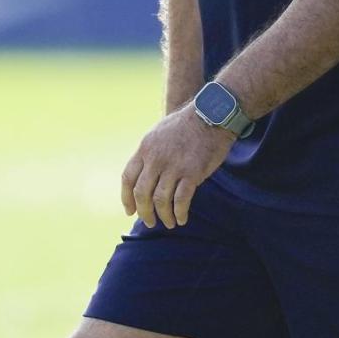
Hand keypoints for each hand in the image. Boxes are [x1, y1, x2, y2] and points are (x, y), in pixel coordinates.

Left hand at [119, 104, 235, 228]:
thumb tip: (143, 175)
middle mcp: (156, 158)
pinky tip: (182, 218)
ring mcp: (173, 166)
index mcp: (145, 148)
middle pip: (142, 193)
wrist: (211, 114)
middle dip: (144, 212)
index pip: (128, 178)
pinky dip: (180, 213)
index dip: (126, 198)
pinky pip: (181, 200)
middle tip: (149, 222)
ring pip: (160, 200)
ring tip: (169, 223)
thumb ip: (149, 153)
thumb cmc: (186, 125)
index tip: (130, 211)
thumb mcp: (158, 133)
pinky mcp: (192, 173)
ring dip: (163, 216)